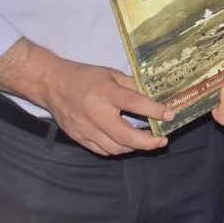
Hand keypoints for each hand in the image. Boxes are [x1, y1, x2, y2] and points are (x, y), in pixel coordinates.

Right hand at [0, 38, 172, 156]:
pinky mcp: (79, 138)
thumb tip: (155, 96)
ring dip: (134, 147)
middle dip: (148, 142)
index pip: (134, 103)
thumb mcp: (111, 74)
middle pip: (125, 136)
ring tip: (147, 141)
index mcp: (105, 92)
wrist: (52, 85)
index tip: (170, 115)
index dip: (155, 111)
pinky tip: (127, 143)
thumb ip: (132, 86)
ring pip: (115, 148)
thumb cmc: (85, 77)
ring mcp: (85, 129)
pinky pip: (102, 150)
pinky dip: (118, 149)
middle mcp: (95, 113)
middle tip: (162, 140)